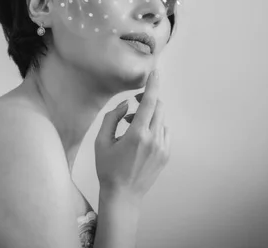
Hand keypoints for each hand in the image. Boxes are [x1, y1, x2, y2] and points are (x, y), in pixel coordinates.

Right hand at [94, 70, 170, 203]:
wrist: (123, 195)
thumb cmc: (108, 169)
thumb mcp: (101, 141)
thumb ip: (112, 118)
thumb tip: (125, 105)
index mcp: (137, 135)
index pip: (150, 102)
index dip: (153, 84)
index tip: (156, 71)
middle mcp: (154, 140)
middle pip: (159, 108)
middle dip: (148, 100)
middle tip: (134, 103)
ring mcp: (163, 148)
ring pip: (162, 120)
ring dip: (149, 116)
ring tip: (132, 127)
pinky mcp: (166, 155)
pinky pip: (164, 132)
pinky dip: (155, 128)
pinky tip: (141, 138)